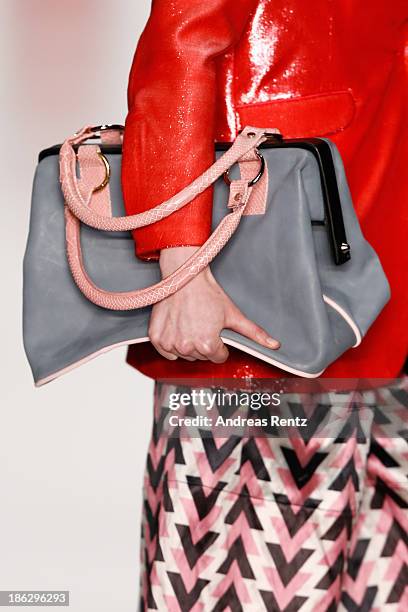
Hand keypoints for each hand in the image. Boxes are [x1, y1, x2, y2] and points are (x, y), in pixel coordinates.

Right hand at [148, 246, 279, 361]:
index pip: (218, 357)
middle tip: (203, 322)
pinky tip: (178, 327)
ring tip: (190, 322)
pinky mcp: (156, 338)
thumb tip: (275, 345)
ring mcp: (170, 343)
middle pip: (201, 356)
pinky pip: (166, 352)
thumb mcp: (234, 315)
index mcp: (207, 345)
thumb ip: (255, 334)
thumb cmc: (209, 294)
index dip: (220, 343)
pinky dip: (171, 343)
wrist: (185, 276)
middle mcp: (187, 347)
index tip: (215, 328)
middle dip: (204, 342)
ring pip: (184, 355)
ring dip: (188, 343)